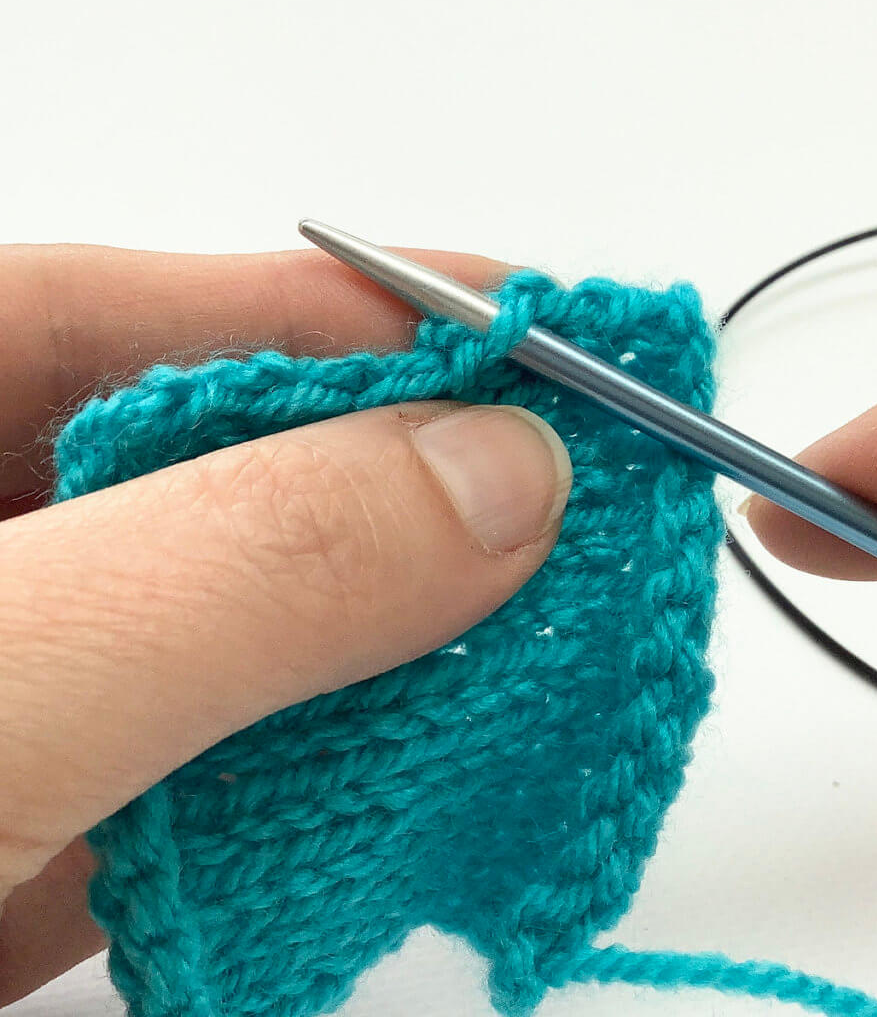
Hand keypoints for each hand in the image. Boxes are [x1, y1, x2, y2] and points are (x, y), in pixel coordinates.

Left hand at [0, 244, 571, 1002]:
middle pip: (234, 459)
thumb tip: (506, 475)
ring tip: (553, 616)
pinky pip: (235, 744)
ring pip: (258, 609)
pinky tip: (440, 754)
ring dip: (406, 623)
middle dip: (419, 472)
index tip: (553, 333)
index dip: (379, 308)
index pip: (170, 311)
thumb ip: (242, 573)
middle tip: (585, 487)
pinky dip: (341, 753)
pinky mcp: (64, 804)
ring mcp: (32, 679)